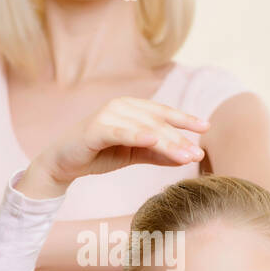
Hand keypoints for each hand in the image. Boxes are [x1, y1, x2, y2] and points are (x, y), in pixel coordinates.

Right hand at [21, 96, 209, 197]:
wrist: (63, 164)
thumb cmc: (98, 154)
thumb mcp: (133, 154)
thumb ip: (158, 153)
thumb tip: (186, 156)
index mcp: (131, 108)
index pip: (162, 112)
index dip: (185, 119)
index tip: (206, 127)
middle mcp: (120, 106)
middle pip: (157, 123)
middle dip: (180, 138)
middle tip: (198, 154)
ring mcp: (107, 115)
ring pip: (144, 129)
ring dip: (167, 142)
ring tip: (185, 156)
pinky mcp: (94, 129)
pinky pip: (120, 132)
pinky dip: (137, 135)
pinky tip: (153, 140)